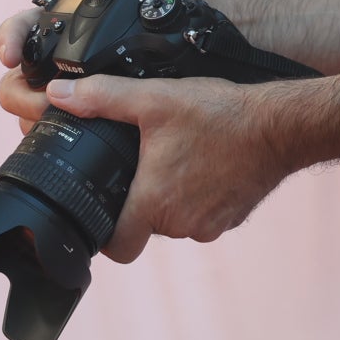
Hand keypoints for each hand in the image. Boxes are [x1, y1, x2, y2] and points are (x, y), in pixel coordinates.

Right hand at [0, 0, 159, 131]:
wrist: (162, 50)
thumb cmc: (139, 17)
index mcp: (54, 27)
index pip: (18, 30)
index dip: (9, 40)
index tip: (10, 55)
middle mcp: (47, 63)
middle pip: (13, 85)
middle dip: (22, 96)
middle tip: (45, 102)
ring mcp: (56, 94)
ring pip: (28, 114)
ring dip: (36, 120)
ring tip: (61, 123)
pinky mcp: (71, 121)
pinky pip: (51, 134)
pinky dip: (57, 137)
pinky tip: (79, 142)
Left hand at [31, 71, 295, 262]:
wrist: (281, 126)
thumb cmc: (220, 114)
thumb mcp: (155, 98)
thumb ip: (103, 98)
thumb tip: (58, 94)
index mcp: (154, 203)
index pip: (116, 246)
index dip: (104, 232)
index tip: (103, 207)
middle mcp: (180, 225)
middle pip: (145, 226)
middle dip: (141, 198)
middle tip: (145, 160)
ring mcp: (209, 226)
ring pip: (174, 220)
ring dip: (171, 196)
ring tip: (179, 155)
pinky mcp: (232, 219)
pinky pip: (203, 215)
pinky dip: (199, 195)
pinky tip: (205, 162)